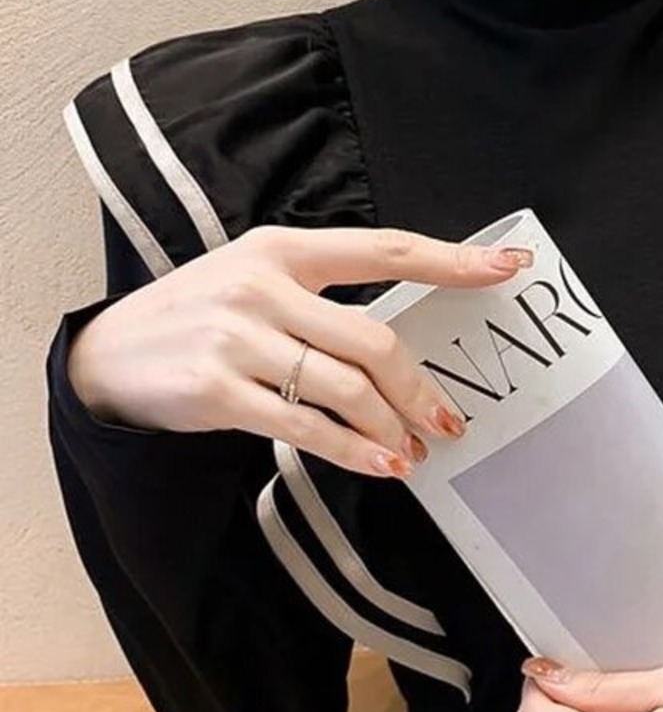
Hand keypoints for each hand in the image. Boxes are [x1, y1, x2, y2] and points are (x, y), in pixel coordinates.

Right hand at [66, 224, 533, 475]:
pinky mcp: (215, 390)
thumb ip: (323, 297)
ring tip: (412, 451)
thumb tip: (402, 348)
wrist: (105, 355)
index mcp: (281, 248)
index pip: (384, 249)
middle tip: (448, 423)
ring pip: (346, 387)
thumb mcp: (254, 279)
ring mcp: (236, 337)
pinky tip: (380, 464)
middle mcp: (261, 285)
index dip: (451, 259)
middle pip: (374, 339)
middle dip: (421, 388)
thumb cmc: (199, 315)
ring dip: (392, 426)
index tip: (508, 268)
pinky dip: (353, 450)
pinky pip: (305, 427)